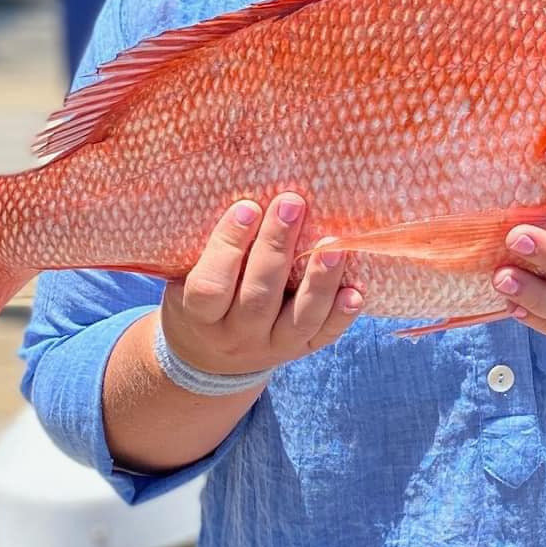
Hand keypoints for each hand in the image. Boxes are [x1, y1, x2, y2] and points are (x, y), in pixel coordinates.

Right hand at [160, 193, 361, 377]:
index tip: (247, 206)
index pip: (211, 286)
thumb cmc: (204, 297)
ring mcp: (272, 346)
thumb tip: (244, 192)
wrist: (214, 354)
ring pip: (298, 320)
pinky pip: (324, 336)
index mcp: (200, 316)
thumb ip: (211, 247)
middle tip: (292, 204)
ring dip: (319, 281)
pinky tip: (356, 291)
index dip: (228, 246)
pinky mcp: (301, 349)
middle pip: (258, 297)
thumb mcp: (190, 275)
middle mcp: (236, 336)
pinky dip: (342, 315)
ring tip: (333, 245)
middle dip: (276, 248)